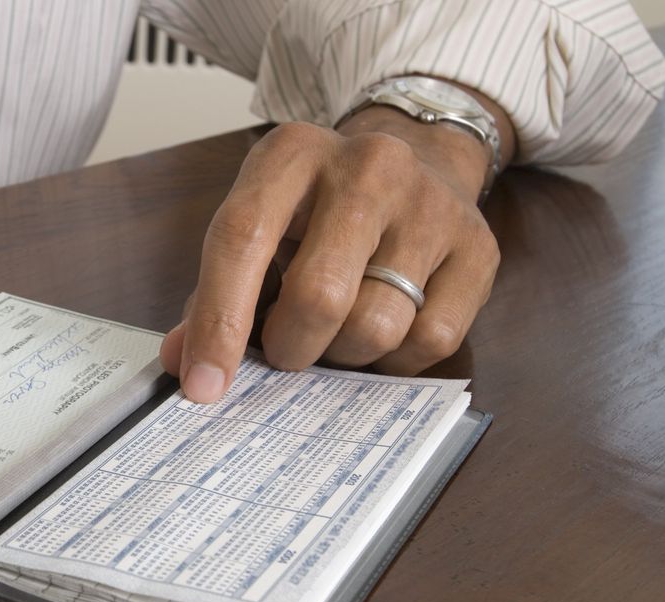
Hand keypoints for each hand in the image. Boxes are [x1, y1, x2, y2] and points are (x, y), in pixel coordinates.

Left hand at [161, 96, 514, 401]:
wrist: (420, 160)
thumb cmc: (318, 213)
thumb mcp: (258, 229)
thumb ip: (214, 295)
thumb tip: (186, 365)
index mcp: (291, 154)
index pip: (242, 239)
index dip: (219, 321)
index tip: (204, 385)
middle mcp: (367, 166)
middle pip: (319, 295)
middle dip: (291, 347)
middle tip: (286, 349)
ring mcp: (430, 204)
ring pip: (376, 326)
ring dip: (344, 354)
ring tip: (336, 331)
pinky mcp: (478, 247)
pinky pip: (429, 341)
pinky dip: (396, 359)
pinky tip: (385, 329)